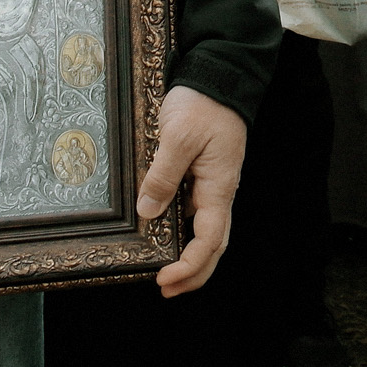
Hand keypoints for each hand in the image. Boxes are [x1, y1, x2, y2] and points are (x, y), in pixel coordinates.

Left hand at [137, 87, 247, 296]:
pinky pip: (193, 211)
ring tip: (163, 270)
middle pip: (213, 245)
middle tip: (165, 290)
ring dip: (188, 255)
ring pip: (204, 230)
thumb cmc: (203, 104)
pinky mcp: (202, 174)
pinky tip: (162, 232)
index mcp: (219, 186)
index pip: (211, 241)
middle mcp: (218, 191)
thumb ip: (163, 175)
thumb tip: (147, 211)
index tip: (165, 280)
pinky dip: (181, 231)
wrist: (217, 76)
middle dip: (193, 273)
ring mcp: (211, 184)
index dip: (190, 266)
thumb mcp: (178, 137)